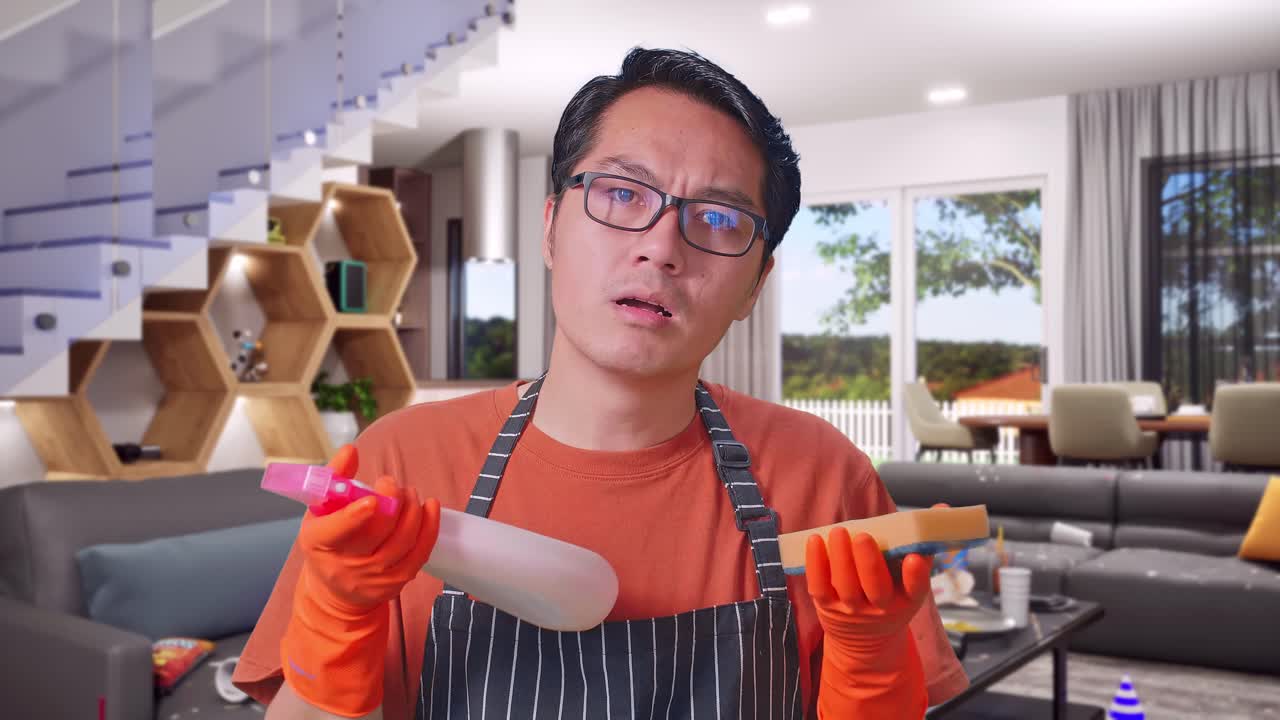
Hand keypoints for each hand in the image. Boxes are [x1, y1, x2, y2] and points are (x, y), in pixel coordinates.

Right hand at [296, 444, 440, 616]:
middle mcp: (346, 563)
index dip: (354, 516)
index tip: (372, 499)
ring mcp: (373, 576)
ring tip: (408, 493)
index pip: (336, 531)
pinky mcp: (397, 582)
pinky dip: (429, 527)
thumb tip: (351, 450)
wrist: (334, 591)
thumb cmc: (328, 541)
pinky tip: (430, 507)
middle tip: (391, 484)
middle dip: (392, 500)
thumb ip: (334, 477)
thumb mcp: (320, 510)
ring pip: (402, 540)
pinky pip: (420, 553)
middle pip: (377, 532)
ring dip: (412, 510)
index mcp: (319, 542)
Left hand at [806, 527, 932, 718]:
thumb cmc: (891, 595)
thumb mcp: (911, 580)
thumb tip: (941, 508)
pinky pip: (819, 586)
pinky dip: (815, 564)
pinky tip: (815, 540)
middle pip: (876, 588)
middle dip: (869, 562)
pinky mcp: (827, 606)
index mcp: (907, 599)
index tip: (914, 558)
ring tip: (839, 531)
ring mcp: (852, 609)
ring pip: (846, 585)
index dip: (916, 575)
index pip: (916, 589)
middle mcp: (881, 608)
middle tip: (864, 536)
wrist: (865, 641)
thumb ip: (923, 544)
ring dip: (841, 557)